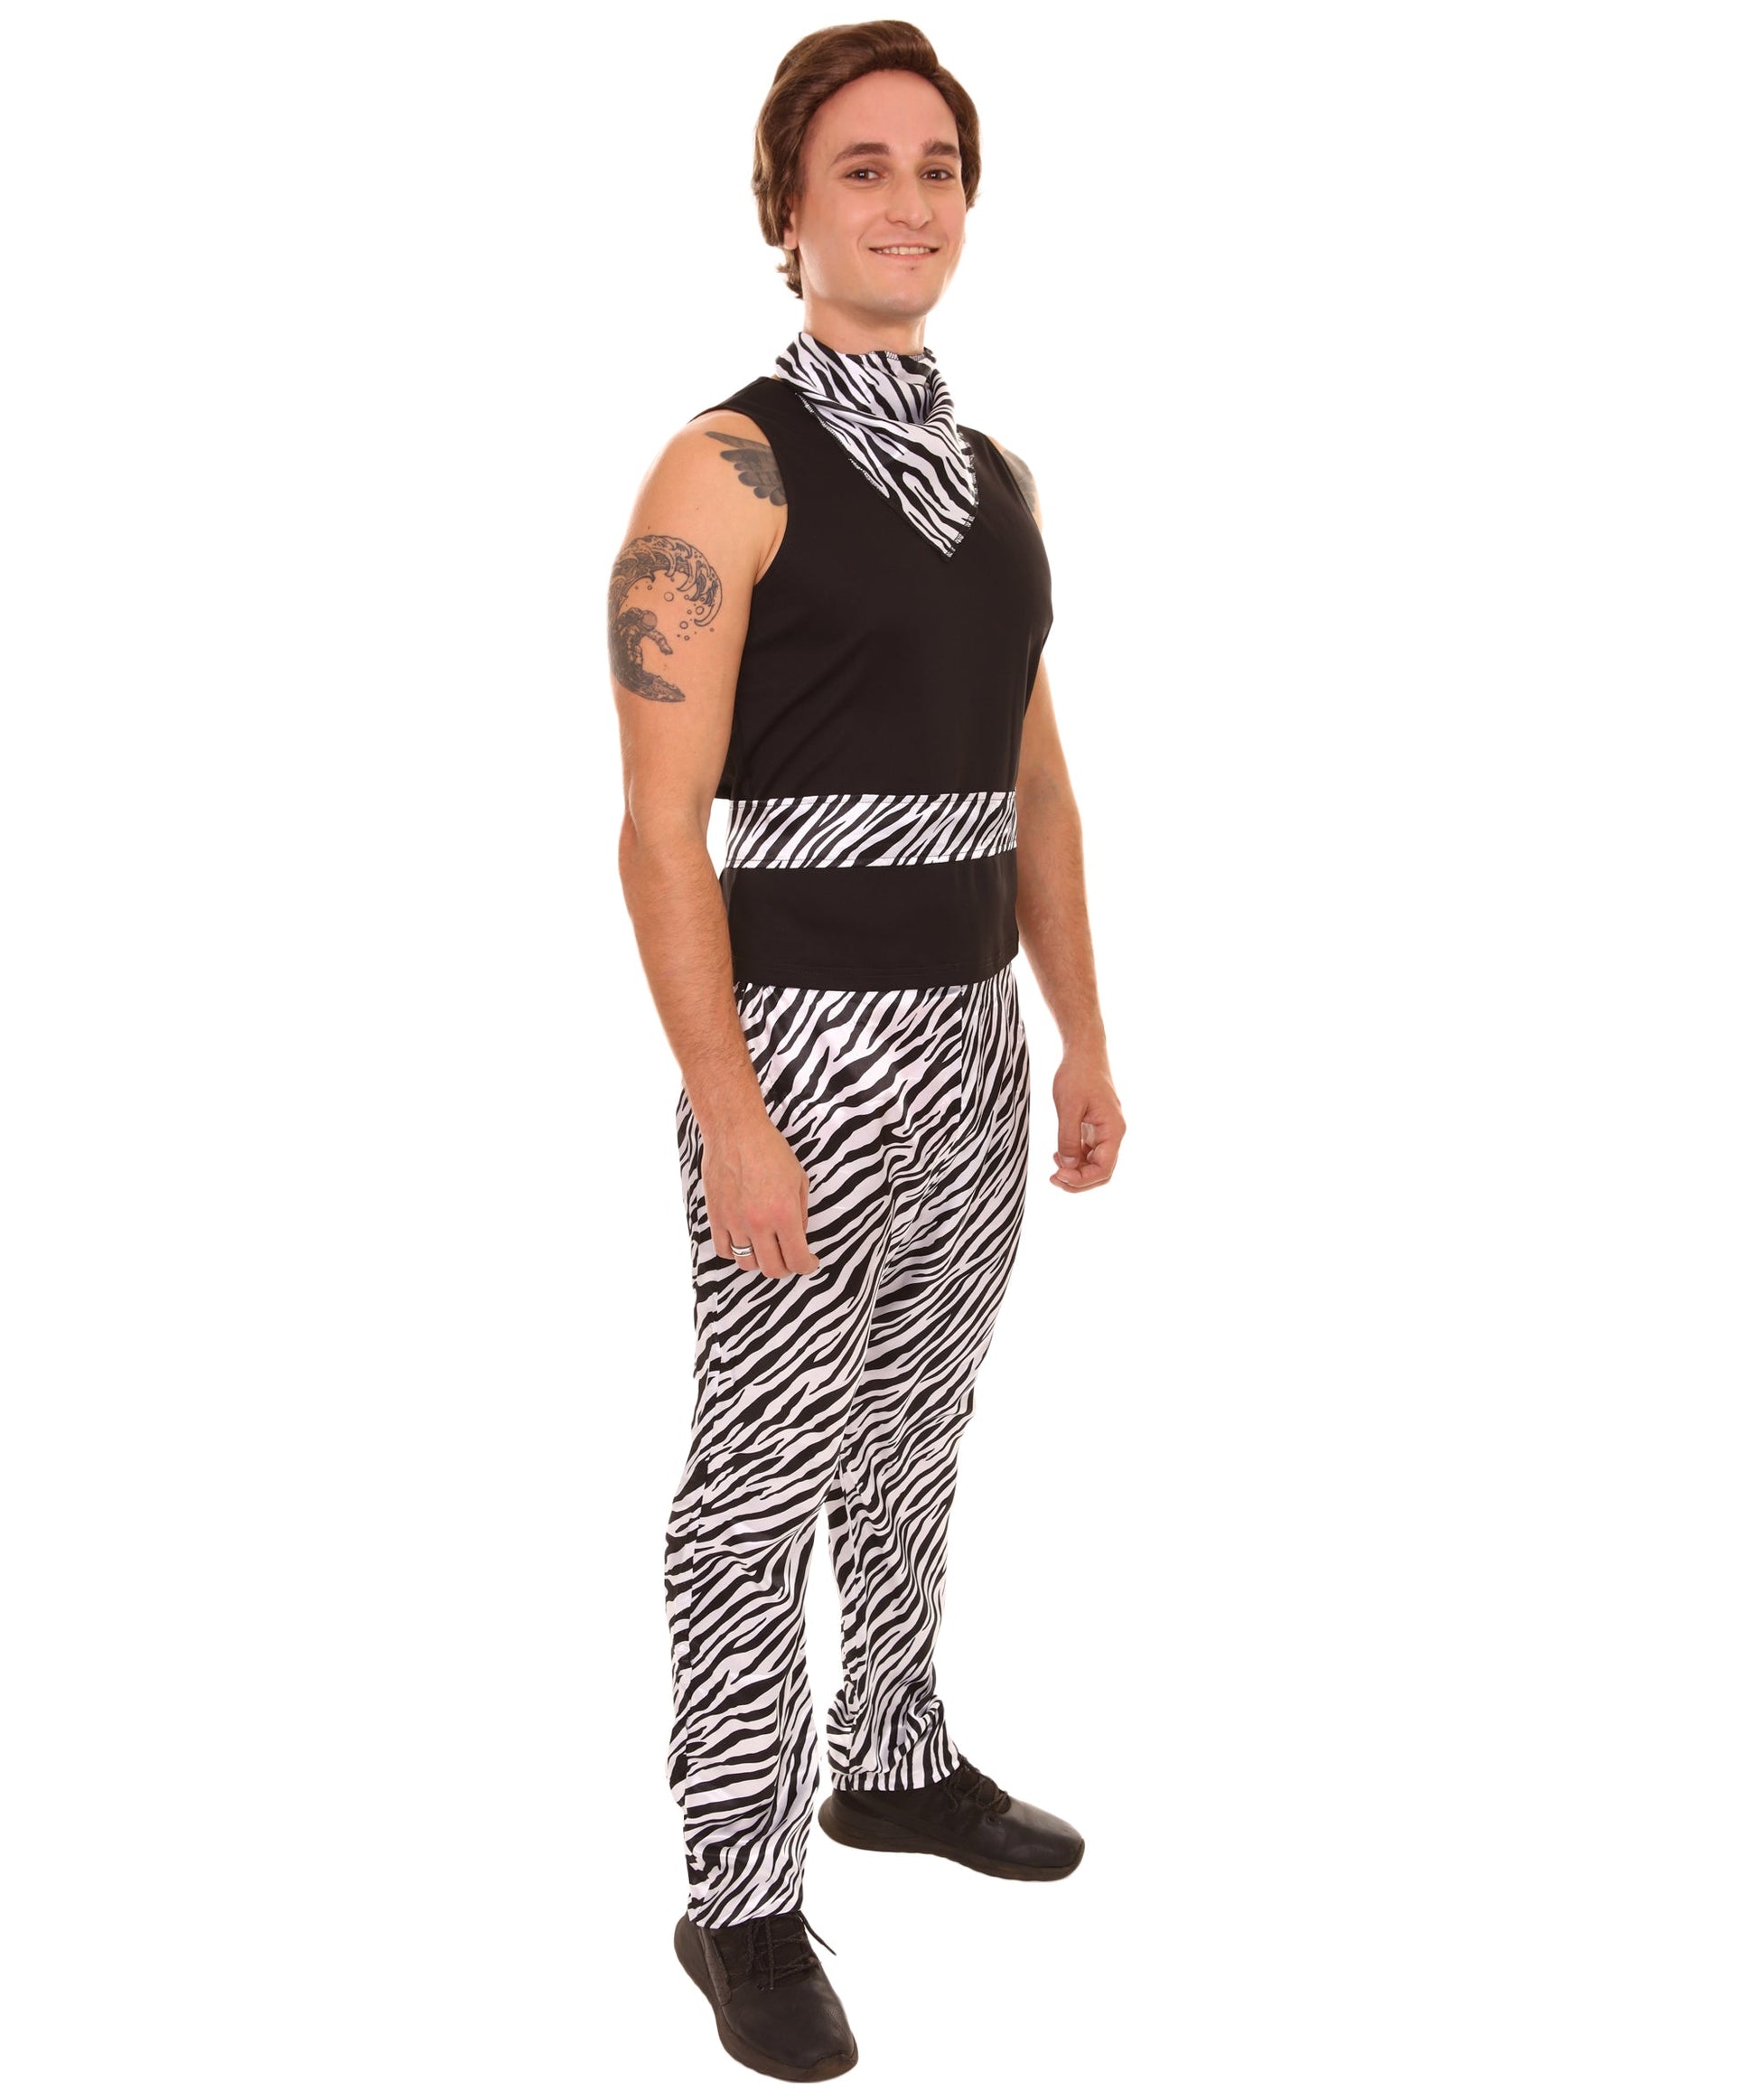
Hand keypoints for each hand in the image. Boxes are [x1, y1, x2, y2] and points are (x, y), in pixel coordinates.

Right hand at [702, 1112, 821, 1275]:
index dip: (807, 1266)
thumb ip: (801, 1212)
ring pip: (747, 1264)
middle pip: (772, 1269)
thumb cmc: (770, 1150)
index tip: (809, 1262)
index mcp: (784, 1214)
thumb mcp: (799, 1179)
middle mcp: (759, 1223)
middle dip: (786, 1268)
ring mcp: (734, 1222)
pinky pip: (724, 1250)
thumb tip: (798, 1235)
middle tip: (789, 1259)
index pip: (797, 1260)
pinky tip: (744, 1242)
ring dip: (760, 1261)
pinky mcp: (716, 1217)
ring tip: (766, 1249)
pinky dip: (736, 1252)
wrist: (736, 1131)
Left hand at [1049, 1055, 1123, 1191]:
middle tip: (1053, 1178)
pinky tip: (1057, 1155)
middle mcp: (1113, 1135)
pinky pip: (1088, 1153)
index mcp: (1113, 1131)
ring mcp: (1104, 1133)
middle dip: (1078, 1181)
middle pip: (1101, 1172)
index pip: (1103, 1170)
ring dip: (1075, 1172)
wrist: (1084, 1053)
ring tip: (1053, 1168)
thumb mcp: (1068, 1106)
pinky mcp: (1095, 1129)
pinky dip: (1074, 1160)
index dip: (1081, 1179)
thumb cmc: (1078, 1075)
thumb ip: (1067, 1138)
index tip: (1057, 1175)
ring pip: (1094, 1165)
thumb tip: (1066, 1166)